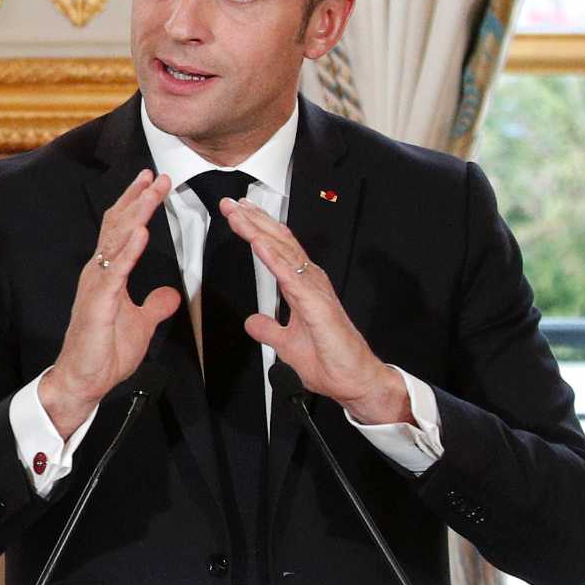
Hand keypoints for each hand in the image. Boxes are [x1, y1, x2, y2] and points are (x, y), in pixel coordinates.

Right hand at [37, 170, 184, 438]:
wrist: (84, 379)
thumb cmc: (105, 351)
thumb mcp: (141, 324)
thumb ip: (154, 305)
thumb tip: (171, 293)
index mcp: (109, 273)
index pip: (122, 230)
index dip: (137, 204)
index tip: (153, 183)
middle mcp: (99, 271)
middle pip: (119, 225)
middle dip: (139, 198)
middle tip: (158, 175)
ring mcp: (97, 283)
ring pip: (116, 239)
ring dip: (136, 212)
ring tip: (151, 191)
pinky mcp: (97, 300)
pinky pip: (115, 269)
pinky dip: (128, 248)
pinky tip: (140, 230)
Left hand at [221, 199, 408, 423]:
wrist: (354, 380)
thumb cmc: (330, 361)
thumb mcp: (286, 344)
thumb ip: (269, 329)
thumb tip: (252, 322)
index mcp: (302, 289)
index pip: (277, 251)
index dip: (257, 230)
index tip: (237, 215)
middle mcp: (310, 284)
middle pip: (278, 243)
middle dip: (254, 221)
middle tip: (231, 204)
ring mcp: (314, 292)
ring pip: (283, 253)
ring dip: (260, 232)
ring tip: (240, 214)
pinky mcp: (316, 305)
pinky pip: (290, 277)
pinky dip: (274, 258)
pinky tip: (259, 243)